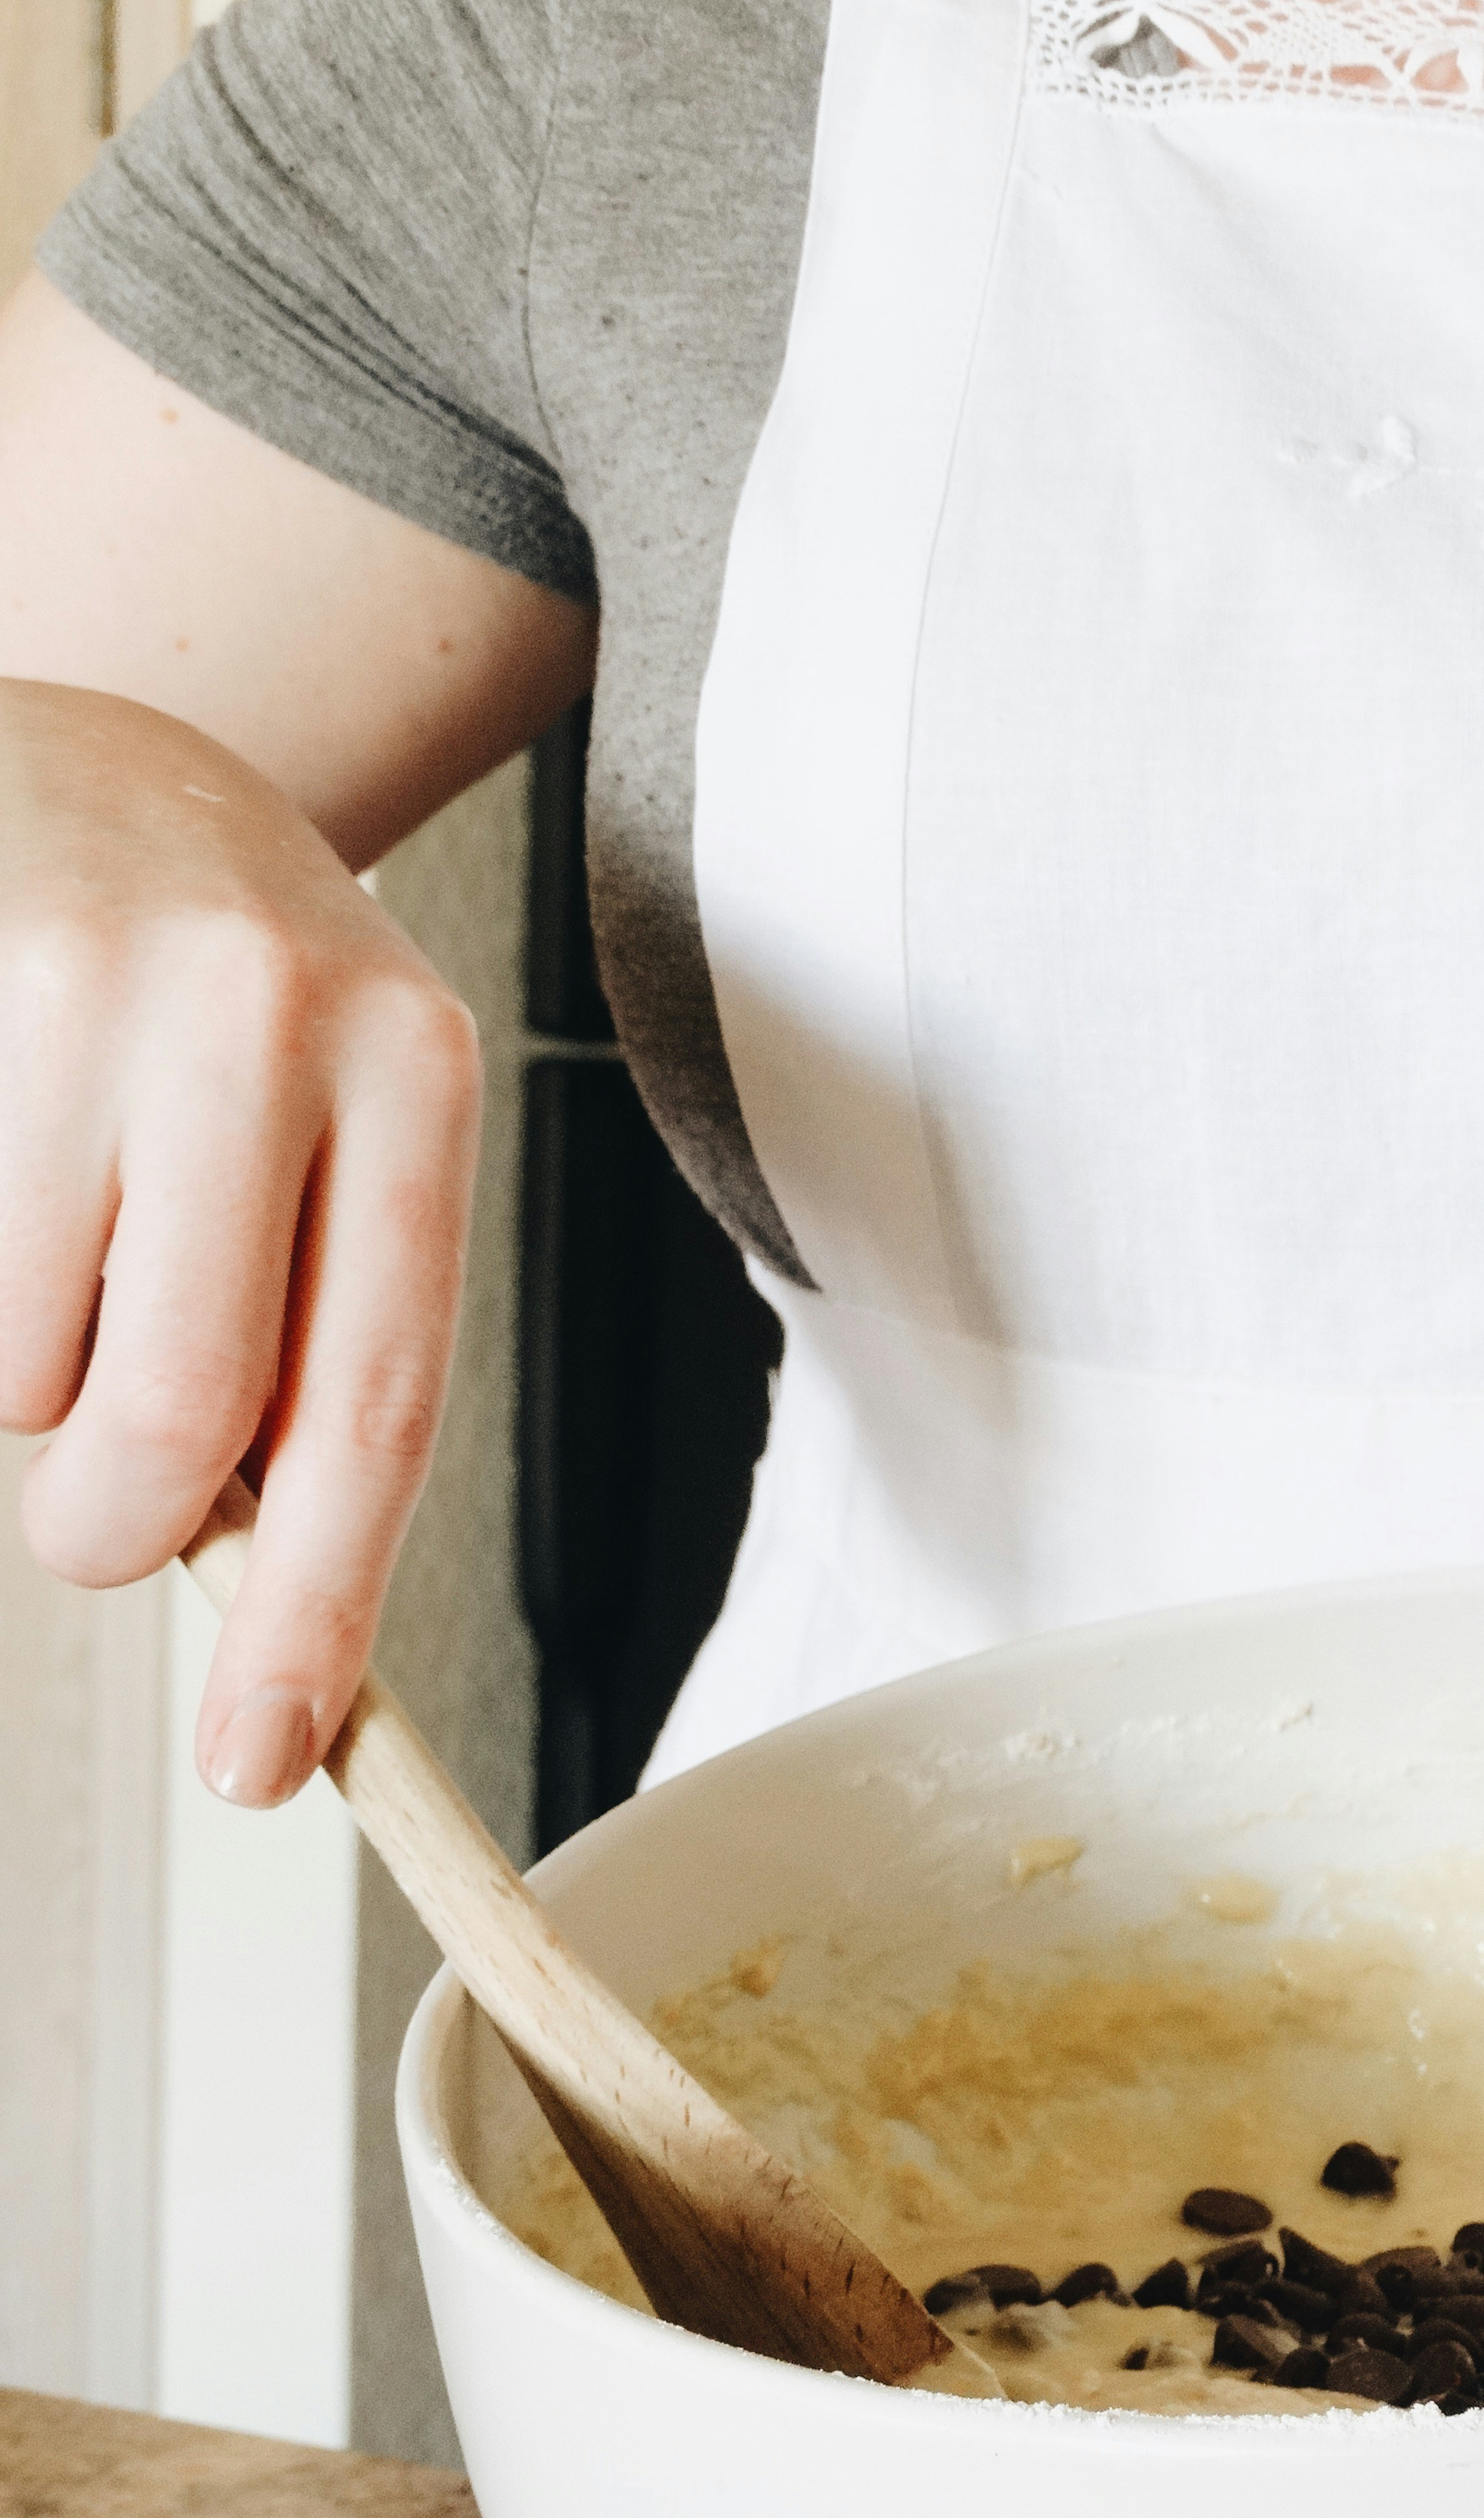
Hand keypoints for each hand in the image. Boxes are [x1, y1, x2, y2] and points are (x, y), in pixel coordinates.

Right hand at [1, 677, 481, 1802]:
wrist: (93, 760)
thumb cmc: (232, 1000)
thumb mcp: (345, 1134)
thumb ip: (323, 1348)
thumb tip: (275, 1617)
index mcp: (410, 1066)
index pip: (376, 1402)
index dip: (319, 1610)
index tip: (267, 1757)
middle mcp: (257, 1009)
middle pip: (176, 1412)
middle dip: (118, 1523)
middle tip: (98, 1514)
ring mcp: (70, 983)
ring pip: (13, 1365)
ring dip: (21, 1377)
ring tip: (61, 1242)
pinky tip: (10, 1188)